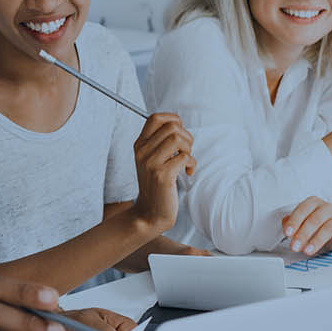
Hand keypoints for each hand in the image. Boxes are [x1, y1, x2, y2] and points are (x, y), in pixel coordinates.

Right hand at [127, 113, 194, 232]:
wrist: (150, 212)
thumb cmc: (156, 184)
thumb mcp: (152, 159)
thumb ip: (160, 142)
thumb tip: (178, 124)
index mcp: (139, 145)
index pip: (156, 117)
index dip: (173, 120)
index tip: (180, 134)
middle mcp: (142, 152)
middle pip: (172, 126)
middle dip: (186, 137)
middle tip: (185, 152)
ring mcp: (151, 163)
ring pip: (178, 138)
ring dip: (189, 149)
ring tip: (186, 161)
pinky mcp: (162, 176)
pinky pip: (184, 157)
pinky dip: (191, 163)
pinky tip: (187, 172)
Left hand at [281, 197, 331, 255]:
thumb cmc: (321, 219)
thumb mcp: (305, 217)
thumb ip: (293, 221)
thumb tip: (284, 225)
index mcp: (314, 203)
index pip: (302, 210)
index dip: (294, 222)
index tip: (287, 233)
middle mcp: (327, 209)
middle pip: (314, 220)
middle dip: (303, 235)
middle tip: (294, 247)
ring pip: (328, 228)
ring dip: (317, 240)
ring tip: (308, 251)